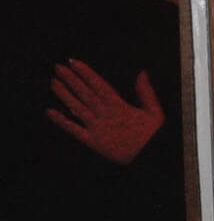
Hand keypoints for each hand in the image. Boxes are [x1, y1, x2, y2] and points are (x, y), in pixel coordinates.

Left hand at [46, 60, 164, 164]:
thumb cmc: (153, 136)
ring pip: (76, 108)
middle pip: (84, 93)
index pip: (98, 85)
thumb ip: (146, 92)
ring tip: (53, 83)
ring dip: (64, 95)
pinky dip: (61, 121)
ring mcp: (96, 128)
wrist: (149, 158)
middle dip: (70, 79)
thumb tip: (142, 73)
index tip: (73, 62)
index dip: (85, 72)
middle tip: (58, 68)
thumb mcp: (155, 112)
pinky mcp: (92, 141)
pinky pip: (73, 130)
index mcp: (119, 106)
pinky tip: (50, 112)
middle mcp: (104, 115)